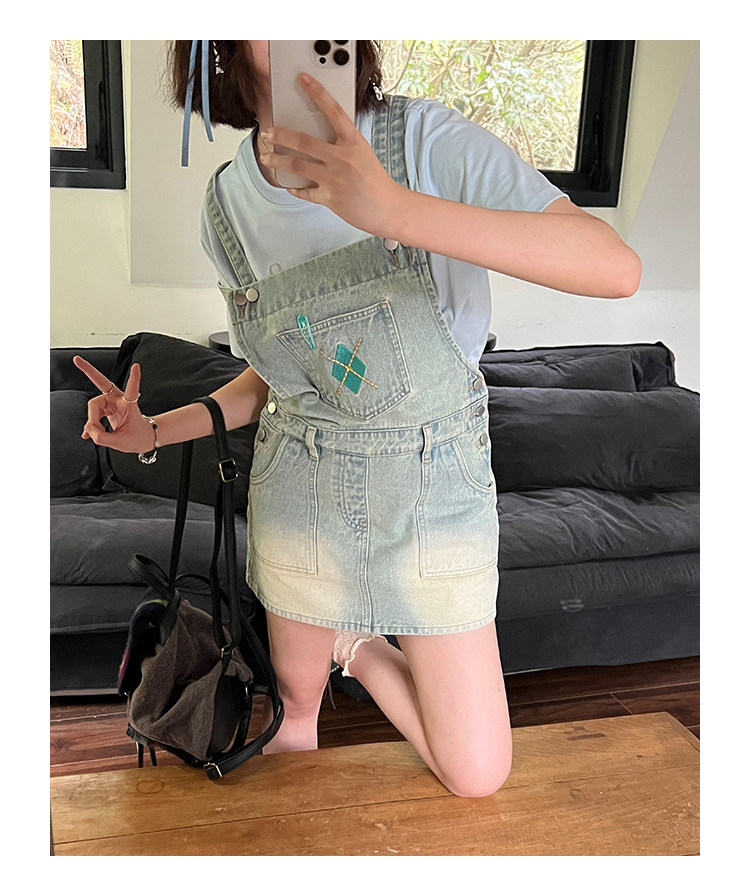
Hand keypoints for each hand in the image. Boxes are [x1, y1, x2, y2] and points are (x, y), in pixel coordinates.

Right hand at [73, 356, 154, 453]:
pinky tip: (88, 433)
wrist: (142, 439)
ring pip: (93, 407)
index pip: (132, 390)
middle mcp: (119, 400)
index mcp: (129, 405)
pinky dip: (91, 424)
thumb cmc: (137, 437)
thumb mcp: (120, 442)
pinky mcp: (106, 408)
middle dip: (89, 374)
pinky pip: (93, 414)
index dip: (134, 378)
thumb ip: (101, 437)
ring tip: (98, 434)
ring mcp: (111, 402)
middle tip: (76, 359)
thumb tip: (87, 430)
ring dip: (92, 422)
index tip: (136, 366)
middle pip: (100, 390)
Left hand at [260, 73, 407, 236]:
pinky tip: (288, 185)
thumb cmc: (376, 181)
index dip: (317, 92)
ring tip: (266, 157)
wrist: (388, 208)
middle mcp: (342, 158)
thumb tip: (318, 140)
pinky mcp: (330, 198)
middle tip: (267, 133)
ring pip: (296, 165)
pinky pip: (304, 191)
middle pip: (303, 141)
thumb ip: (343, 145)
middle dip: (280, 135)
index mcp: (353, 142)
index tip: (303, 79)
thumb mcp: (363, 154)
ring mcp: (334, 178)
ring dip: (276, 160)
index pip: (333, 111)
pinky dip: (294, 188)